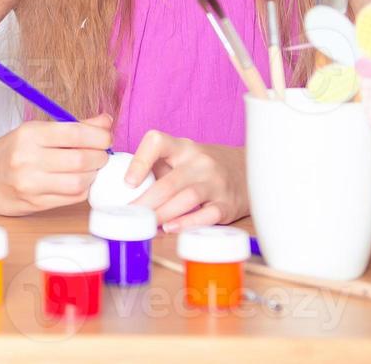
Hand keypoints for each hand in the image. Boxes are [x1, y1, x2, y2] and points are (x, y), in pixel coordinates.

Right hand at [0, 115, 113, 214]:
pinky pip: (72, 198)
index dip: (99, 135)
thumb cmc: (9, 152)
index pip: (75, 132)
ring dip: (93, 175)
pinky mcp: (34, 204)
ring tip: (91, 168)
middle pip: (80, 158)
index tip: (106, 137)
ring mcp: (30, 184)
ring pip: (79, 181)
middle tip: (102, 154)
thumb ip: (72, 127)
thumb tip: (106, 121)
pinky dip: (83, 189)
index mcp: (29, 134)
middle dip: (100, 156)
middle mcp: (27, 159)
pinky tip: (79, 181)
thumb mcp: (35, 132)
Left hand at [126, 131, 247, 230]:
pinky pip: (207, 215)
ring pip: (186, 198)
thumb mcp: (181, 159)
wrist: (248, 170)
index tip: (127, 183)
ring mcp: (216, 182)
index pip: (156, 142)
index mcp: (182, 147)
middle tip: (128, 216)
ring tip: (146, 225)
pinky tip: (171, 228)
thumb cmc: (202, 168)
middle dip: (145, 203)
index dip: (139, 161)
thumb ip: (157, 170)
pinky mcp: (227, 204)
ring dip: (162, 215)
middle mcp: (199, 162)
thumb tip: (122, 192)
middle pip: (168, 182)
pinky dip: (187, 223)